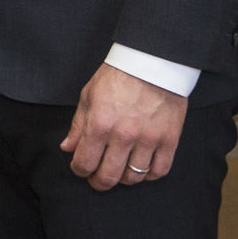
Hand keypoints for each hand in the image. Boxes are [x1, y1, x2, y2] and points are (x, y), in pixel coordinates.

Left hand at [60, 65, 187, 191]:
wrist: (154, 57)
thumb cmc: (120, 73)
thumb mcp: (91, 93)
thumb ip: (79, 124)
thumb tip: (68, 148)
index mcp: (100, 123)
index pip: (84, 164)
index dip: (79, 169)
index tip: (82, 166)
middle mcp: (124, 135)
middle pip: (108, 177)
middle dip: (98, 181)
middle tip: (99, 176)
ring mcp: (148, 138)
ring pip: (133, 177)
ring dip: (124, 177)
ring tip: (121, 167)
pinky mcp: (169, 137)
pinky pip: (159, 170)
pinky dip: (150, 174)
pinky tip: (143, 165)